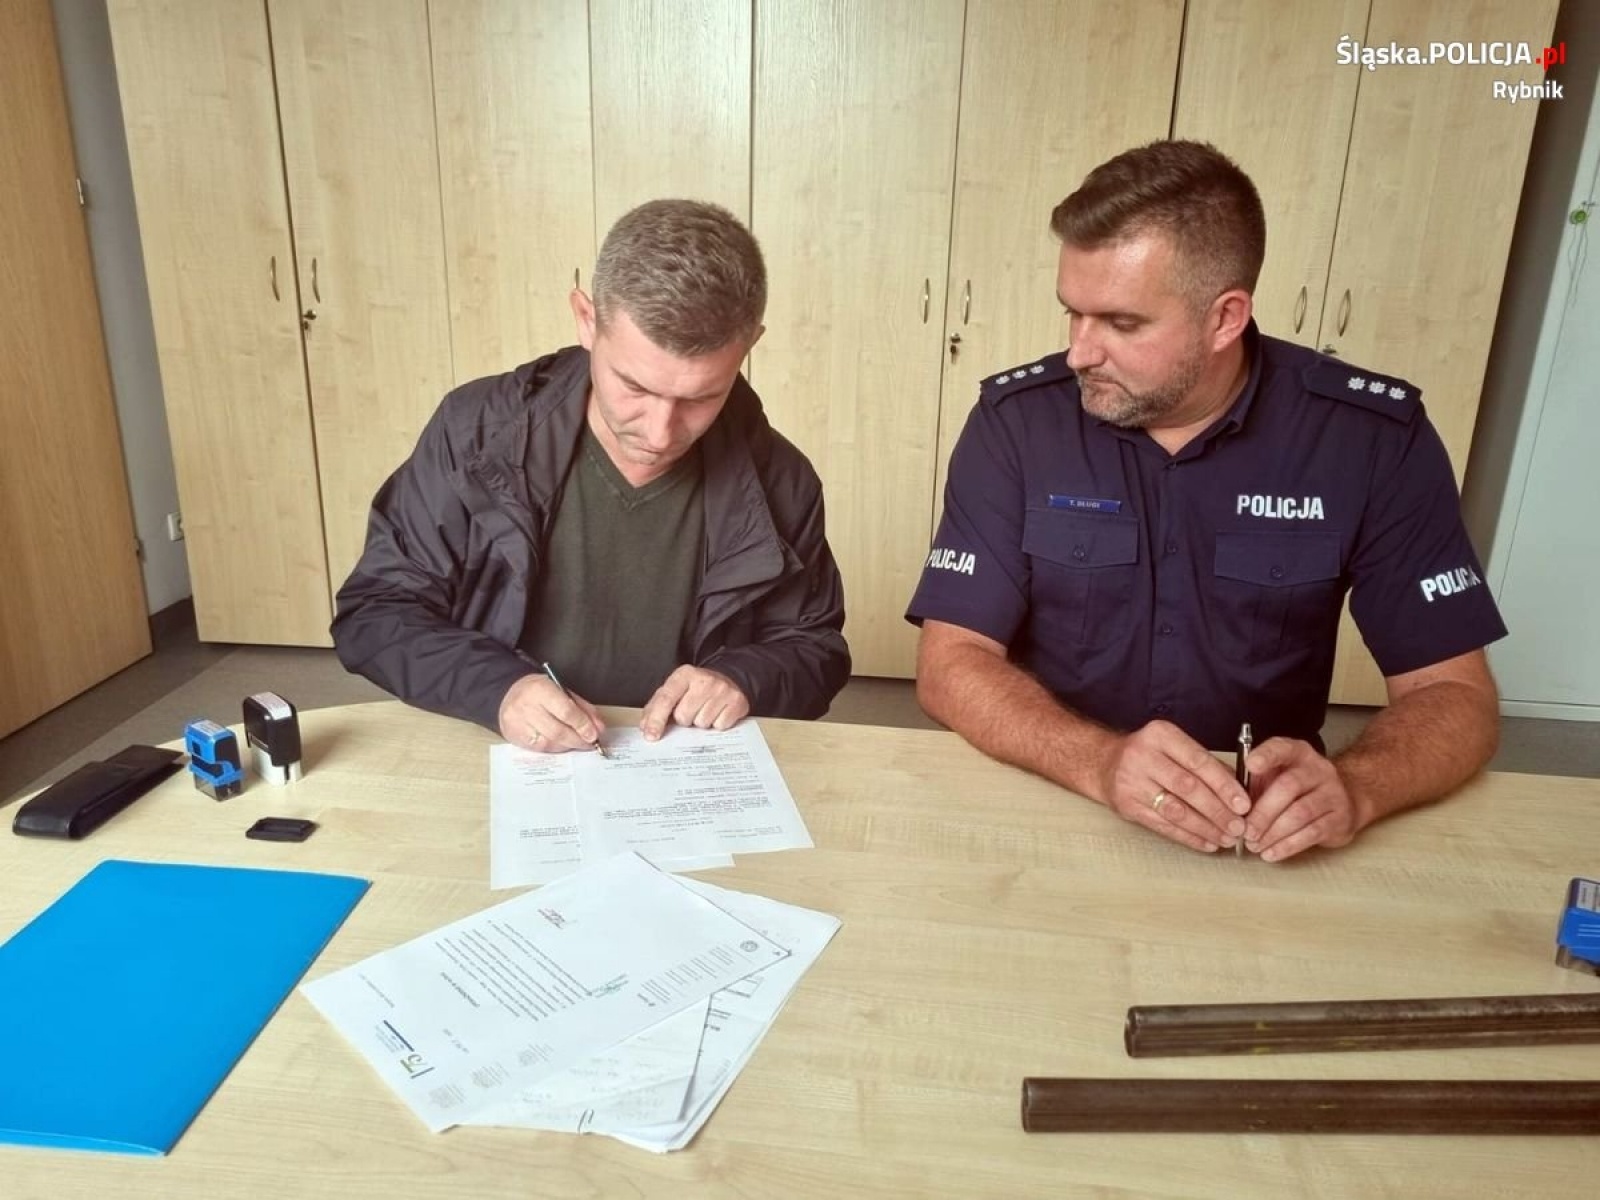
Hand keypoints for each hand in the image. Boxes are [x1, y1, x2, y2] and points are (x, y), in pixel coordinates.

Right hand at [497, 673, 606, 752]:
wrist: (509, 693)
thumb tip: (598, 728)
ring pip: (548, 743)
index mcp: (540, 689)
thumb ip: (582, 709)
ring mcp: (517, 723)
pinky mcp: (513, 736)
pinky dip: (554, 748)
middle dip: (577, 740)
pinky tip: (561, 745)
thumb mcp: (562, 691)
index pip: (566, 711)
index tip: (594, 734)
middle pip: (557, 731)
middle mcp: (526, 706)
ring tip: (577, 743)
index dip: (582, 725)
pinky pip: (538, 749)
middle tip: (589, 744)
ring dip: (567, 746)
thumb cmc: (540, 692)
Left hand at [639, 665, 749, 739]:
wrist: (729, 678)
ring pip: (701, 724)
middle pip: (683, 716)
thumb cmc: (697, 688)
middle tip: (692, 709)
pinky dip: (717, 724)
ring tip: (705, 710)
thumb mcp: (675, 689)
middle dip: (684, 719)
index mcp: (684, 675)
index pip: (666, 699)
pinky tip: (717, 713)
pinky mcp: (737, 702)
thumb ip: (657, 706)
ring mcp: (722, 691)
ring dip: (700, 722)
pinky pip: (719, 727)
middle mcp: (704, 680)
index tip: (651, 735)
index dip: (656, 719)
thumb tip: (646, 727)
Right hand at [1099, 720, 1250, 852]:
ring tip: (1226, 838)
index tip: (1243, 804)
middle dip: (1218, 810)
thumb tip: (1239, 792)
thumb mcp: (1173, 746)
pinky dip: (1188, 837)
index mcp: (1160, 735)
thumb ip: (1205, 764)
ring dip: (1205, 827)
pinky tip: (1206, 842)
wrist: (1103, 763)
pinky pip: (1163, 826)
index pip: (1198, 761)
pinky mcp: (1127, 806)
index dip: (1224, 785)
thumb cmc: (1148, 754)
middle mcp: (1143, 756)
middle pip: (1188, 787)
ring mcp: (1132, 782)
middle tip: (1238, 826)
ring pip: (1176, 810)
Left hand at [1242, 738, 1365, 860]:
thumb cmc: (1298, 790)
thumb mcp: (1277, 778)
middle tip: (1245, 831)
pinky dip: (1287, 845)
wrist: (1344, 800)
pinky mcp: (1340, 818)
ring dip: (1273, 833)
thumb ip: (1256, 784)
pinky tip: (1271, 853)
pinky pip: (1312, 833)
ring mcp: (1333, 793)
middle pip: (1289, 786)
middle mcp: (1318, 769)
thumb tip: (1232, 806)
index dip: (1266, 755)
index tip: (1250, 765)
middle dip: (1263, 812)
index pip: (1282, 748)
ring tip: (1255, 845)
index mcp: (1298, 753)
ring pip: (1300, 813)